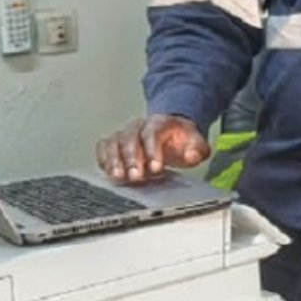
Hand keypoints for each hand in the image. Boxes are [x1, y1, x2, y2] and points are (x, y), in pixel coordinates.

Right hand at [95, 114, 209, 182]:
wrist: (171, 133)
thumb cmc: (181, 141)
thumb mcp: (196, 144)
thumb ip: (197, 149)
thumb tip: (191, 155)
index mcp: (160, 123)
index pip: (152, 133)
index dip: (152, 150)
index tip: (155, 168)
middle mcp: (139, 126)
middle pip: (130, 138)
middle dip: (131, 159)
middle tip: (136, 177)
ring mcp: (125, 133)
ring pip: (114, 142)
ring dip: (114, 160)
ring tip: (118, 177)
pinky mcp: (115, 142)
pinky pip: (103, 146)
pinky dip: (103, 159)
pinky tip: (108, 172)